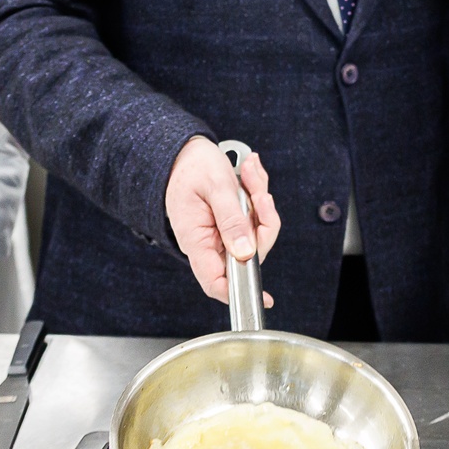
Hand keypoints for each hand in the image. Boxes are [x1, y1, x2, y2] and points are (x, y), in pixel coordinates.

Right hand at [166, 136, 281, 303]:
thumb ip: (232, 220)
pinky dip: (258, 194)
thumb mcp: (215, 188)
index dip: (238, 292)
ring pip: (258, 231)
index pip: (216, 281)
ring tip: (249, 173)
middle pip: (250, 252)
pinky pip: (257, 217)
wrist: (184, 151)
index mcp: (196, 241)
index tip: (265, 297)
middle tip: (257, 191)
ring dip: (260, 200)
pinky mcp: (234, 222)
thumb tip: (246, 253)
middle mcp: (210, 242)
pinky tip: (249, 174)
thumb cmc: (192, 167)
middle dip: (263, 220)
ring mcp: (223, 233)